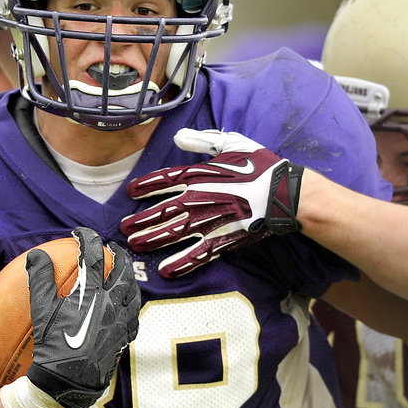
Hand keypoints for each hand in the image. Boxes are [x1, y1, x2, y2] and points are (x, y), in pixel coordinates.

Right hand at [25, 227, 140, 407]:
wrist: (68, 383)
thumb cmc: (52, 347)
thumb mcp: (41, 311)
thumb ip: (40, 280)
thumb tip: (36, 255)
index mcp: (92, 294)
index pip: (94, 256)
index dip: (88, 239)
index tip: (80, 233)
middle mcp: (113, 304)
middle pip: (124, 271)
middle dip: (119, 254)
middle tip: (112, 248)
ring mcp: (122, 321)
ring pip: (134, 292)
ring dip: (129, 278)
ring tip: (123, 273)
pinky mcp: (125, 338)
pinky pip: (134, 316)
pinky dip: (131, 305)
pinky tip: (125, 306)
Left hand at [120, 128, 303, 278]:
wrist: (285, 193)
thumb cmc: (261, 166)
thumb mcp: (232, 144)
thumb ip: (203, 141)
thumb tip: (179, 136)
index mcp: (200, 174)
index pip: (164, 180)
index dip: (144, 186)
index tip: (130, 192)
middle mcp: (199, 198)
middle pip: (161, 211)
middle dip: (140, 220)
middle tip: (123, 228)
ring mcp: (210, 221)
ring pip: (172, 234)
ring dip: (151, 240)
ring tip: (134, 245)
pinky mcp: (224, 240)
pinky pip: (197, 254)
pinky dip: (181, 263)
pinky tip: (165, 270)